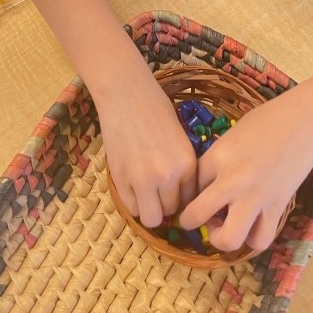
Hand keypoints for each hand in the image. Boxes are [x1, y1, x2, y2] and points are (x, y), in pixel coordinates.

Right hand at [99, 71, 197, 228]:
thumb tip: (178, 193)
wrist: (125, 94)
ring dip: (149, 208)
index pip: (190, 200)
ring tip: (143, 191)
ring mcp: (143, 180)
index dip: (180, 197)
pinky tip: (130, 183)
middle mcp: (168, 176)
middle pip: (171, 211)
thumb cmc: (155, 109)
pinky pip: (131, 208)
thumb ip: (180, 166)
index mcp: (187, 164)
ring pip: (152, 218)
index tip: (172, 190)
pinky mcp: (121, 180)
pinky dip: (132, 201)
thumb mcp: (179, 139)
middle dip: (165, 204)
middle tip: (156, 189)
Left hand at [178, 90, 312, 251]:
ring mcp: (256, 198)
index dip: (189, 190)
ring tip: (224, 225)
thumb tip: (205, 185)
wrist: (303, 124)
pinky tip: (251, 225)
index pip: (190, 183)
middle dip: (189, 221)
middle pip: (196, 215)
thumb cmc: (265, 122)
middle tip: (198, 217)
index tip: (195, 191)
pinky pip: (260, 239)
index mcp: (218, 155)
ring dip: (221, 237)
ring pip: (229, 239)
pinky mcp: (277, 208)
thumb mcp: (231, 136)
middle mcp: (233, 180)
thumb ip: (216, 160)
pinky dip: (252, 238)